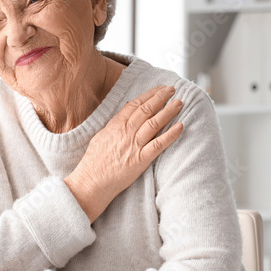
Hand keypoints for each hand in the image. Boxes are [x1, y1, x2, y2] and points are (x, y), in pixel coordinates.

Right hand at [65, 84, 183, 221]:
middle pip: (146, 110)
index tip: (159, 89)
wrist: (90, 182)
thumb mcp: (100, 137)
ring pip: (154, 123)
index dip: (149, 95)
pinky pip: (158, 144)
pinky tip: (180, 126)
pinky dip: (170, 135)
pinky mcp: (140, 160)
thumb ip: (114, 124)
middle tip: (172, 89)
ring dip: (168, 111)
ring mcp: (133, 146)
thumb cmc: (93, 162)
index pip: (135, 105)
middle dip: (161, 97)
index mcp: (115, 125)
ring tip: (179, 103)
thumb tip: (124, 112)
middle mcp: (125, 132)